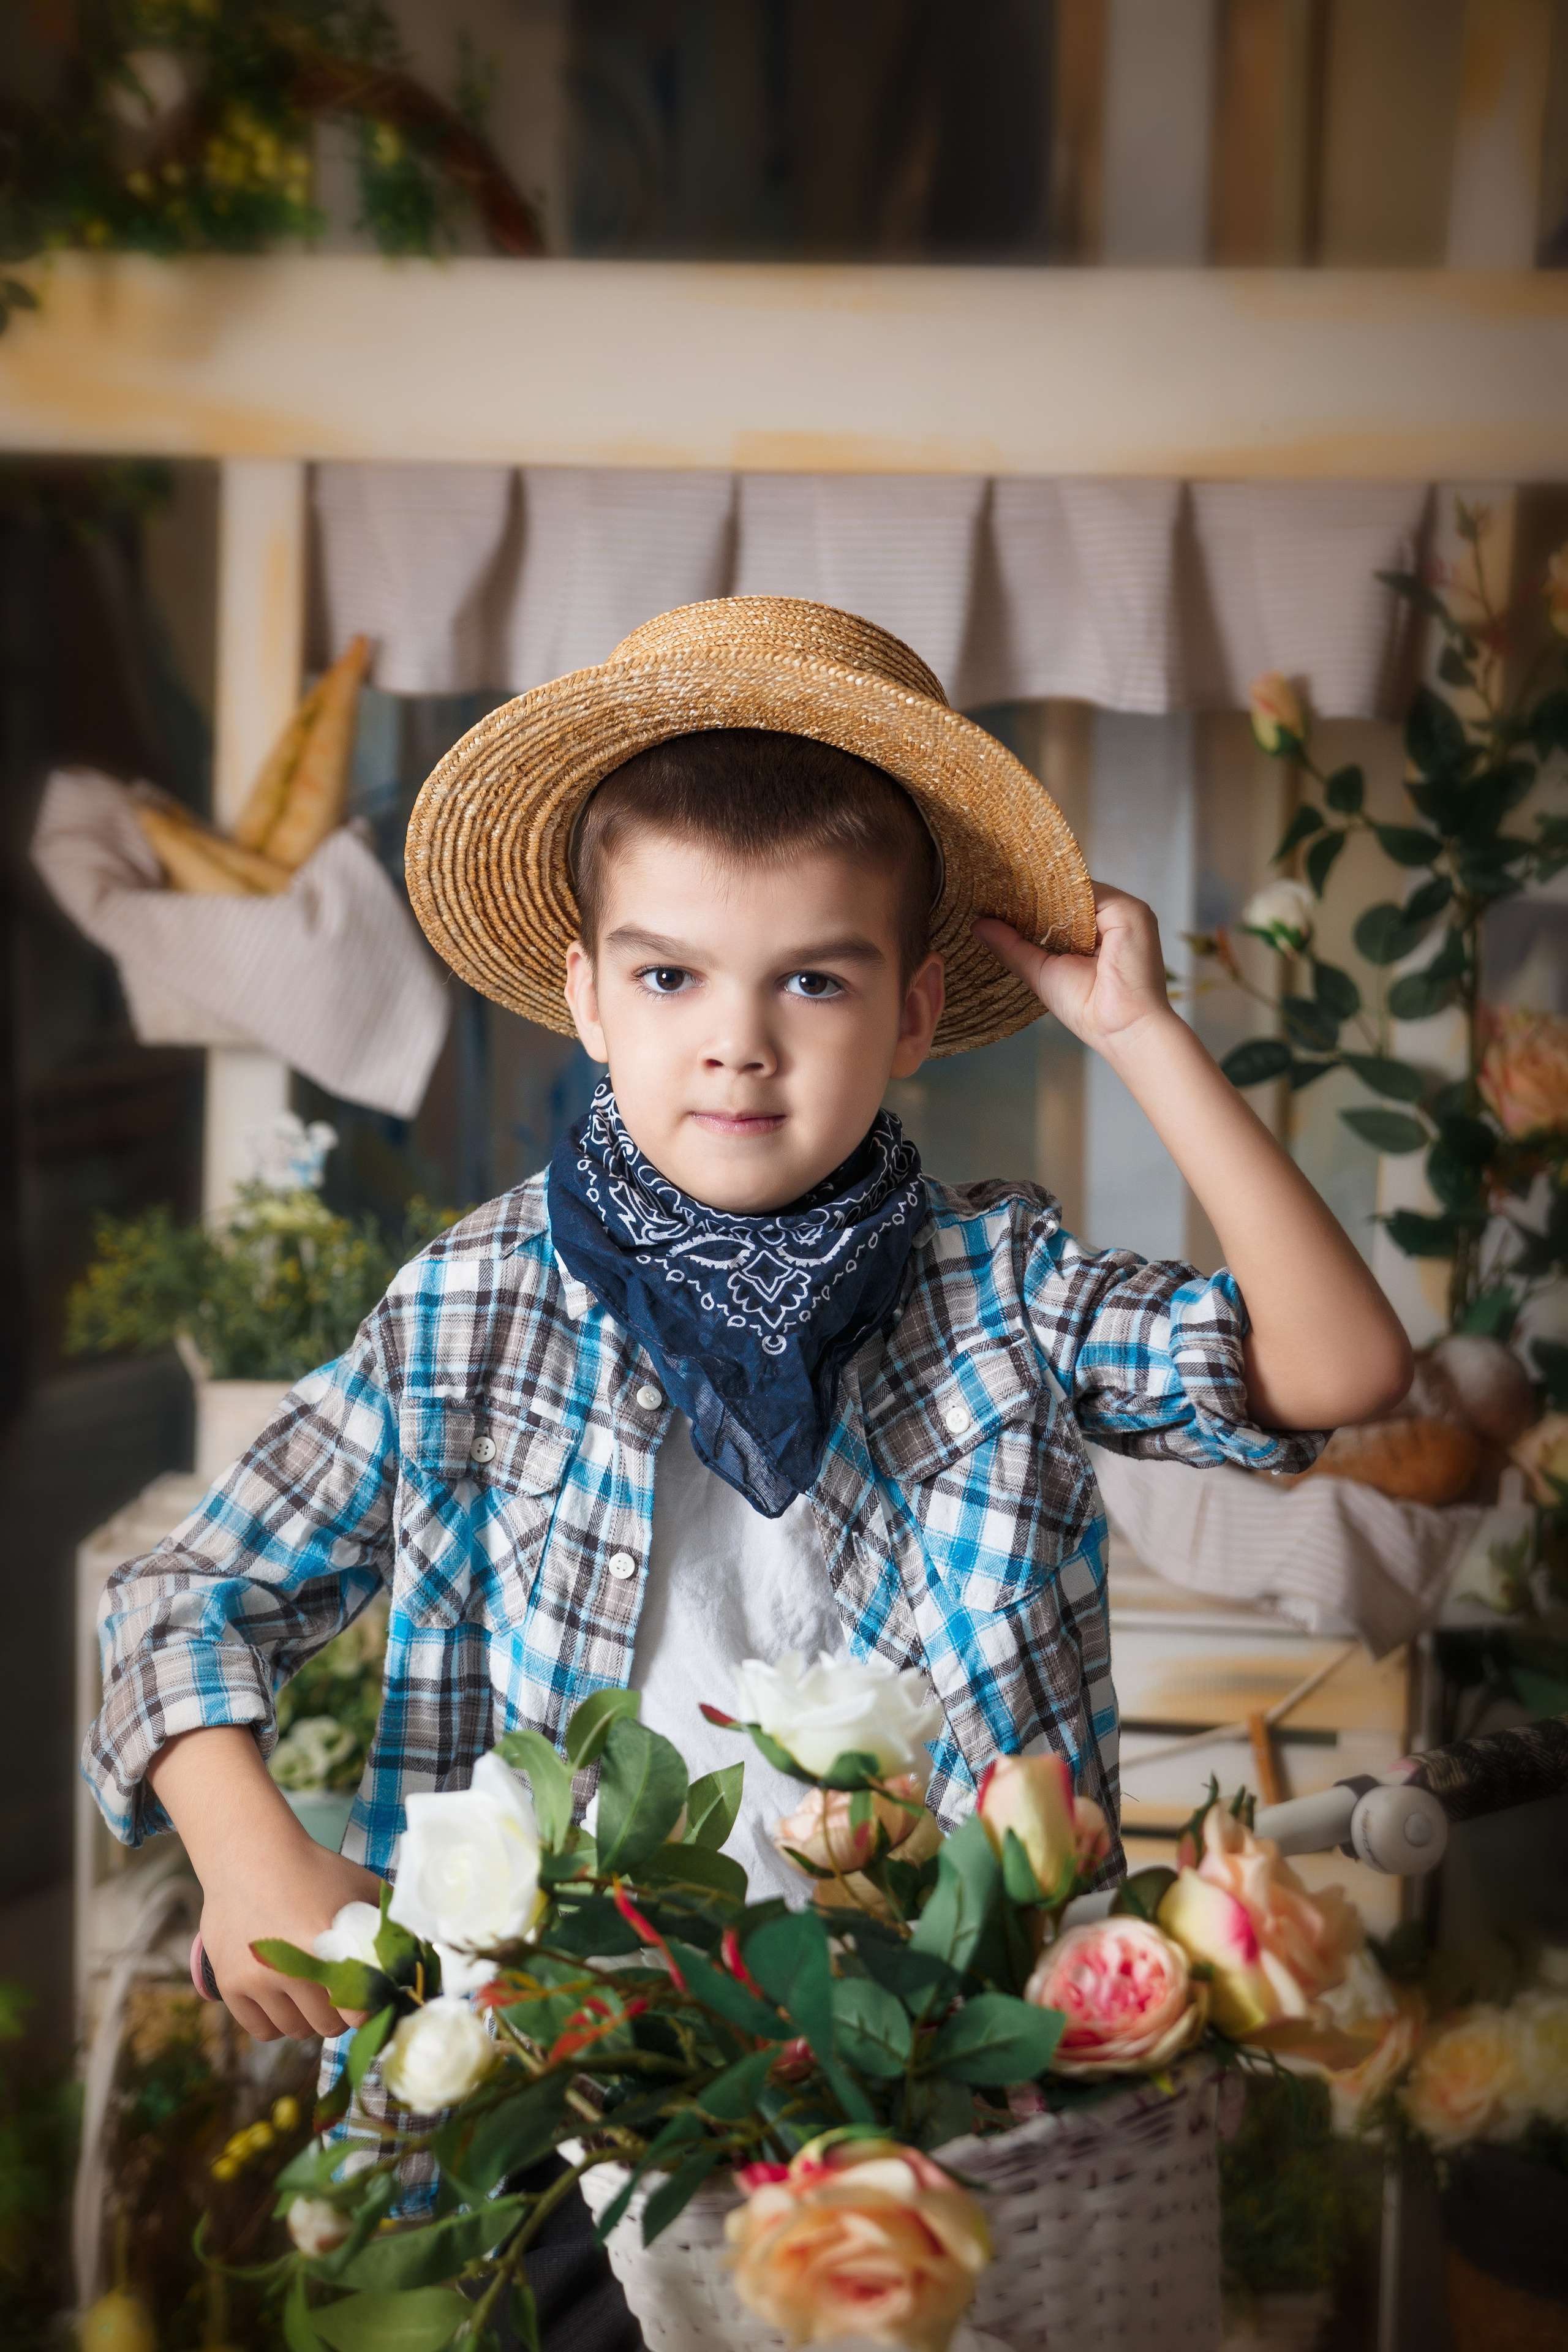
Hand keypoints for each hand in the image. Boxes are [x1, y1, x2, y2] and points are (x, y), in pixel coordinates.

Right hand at [201, 1832, 385, 2041]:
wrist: (251, 1855)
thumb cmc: (314, 1872)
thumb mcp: (363, 1888)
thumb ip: (393, 1925)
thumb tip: (421, 1962)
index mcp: (331, 1942)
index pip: (360, 2012)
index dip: (368, 2007)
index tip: (370, 1997)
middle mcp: (292, 1965)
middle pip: (329, 2026)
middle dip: (339, 2012)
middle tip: (337, 1988)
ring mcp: (257, 1978)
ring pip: (296, 2031)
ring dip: (308, 2017)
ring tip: (309, 1987)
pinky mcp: (230, 1984)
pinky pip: (262, 2030)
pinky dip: (276, 2022)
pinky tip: (284, 1997)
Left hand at [974, 885, 1174, 1057]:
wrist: (1121, 1029)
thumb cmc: (1089, 1009)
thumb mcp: (1040, 971)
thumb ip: (1012, 946)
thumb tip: (978, 925)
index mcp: (1099, 929)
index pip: (1061, 901)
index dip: (1031, 900)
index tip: (996, 898)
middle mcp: (1113, 916)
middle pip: (1068, 893)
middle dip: (1034, 894)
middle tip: (993, 891)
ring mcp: (1125, 911)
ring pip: (1076, 889)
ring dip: (1045, 893)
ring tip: (1006, 894)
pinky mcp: (1130, 912)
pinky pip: (1089, 893)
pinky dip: (1061, 896)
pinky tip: (1034, 902)